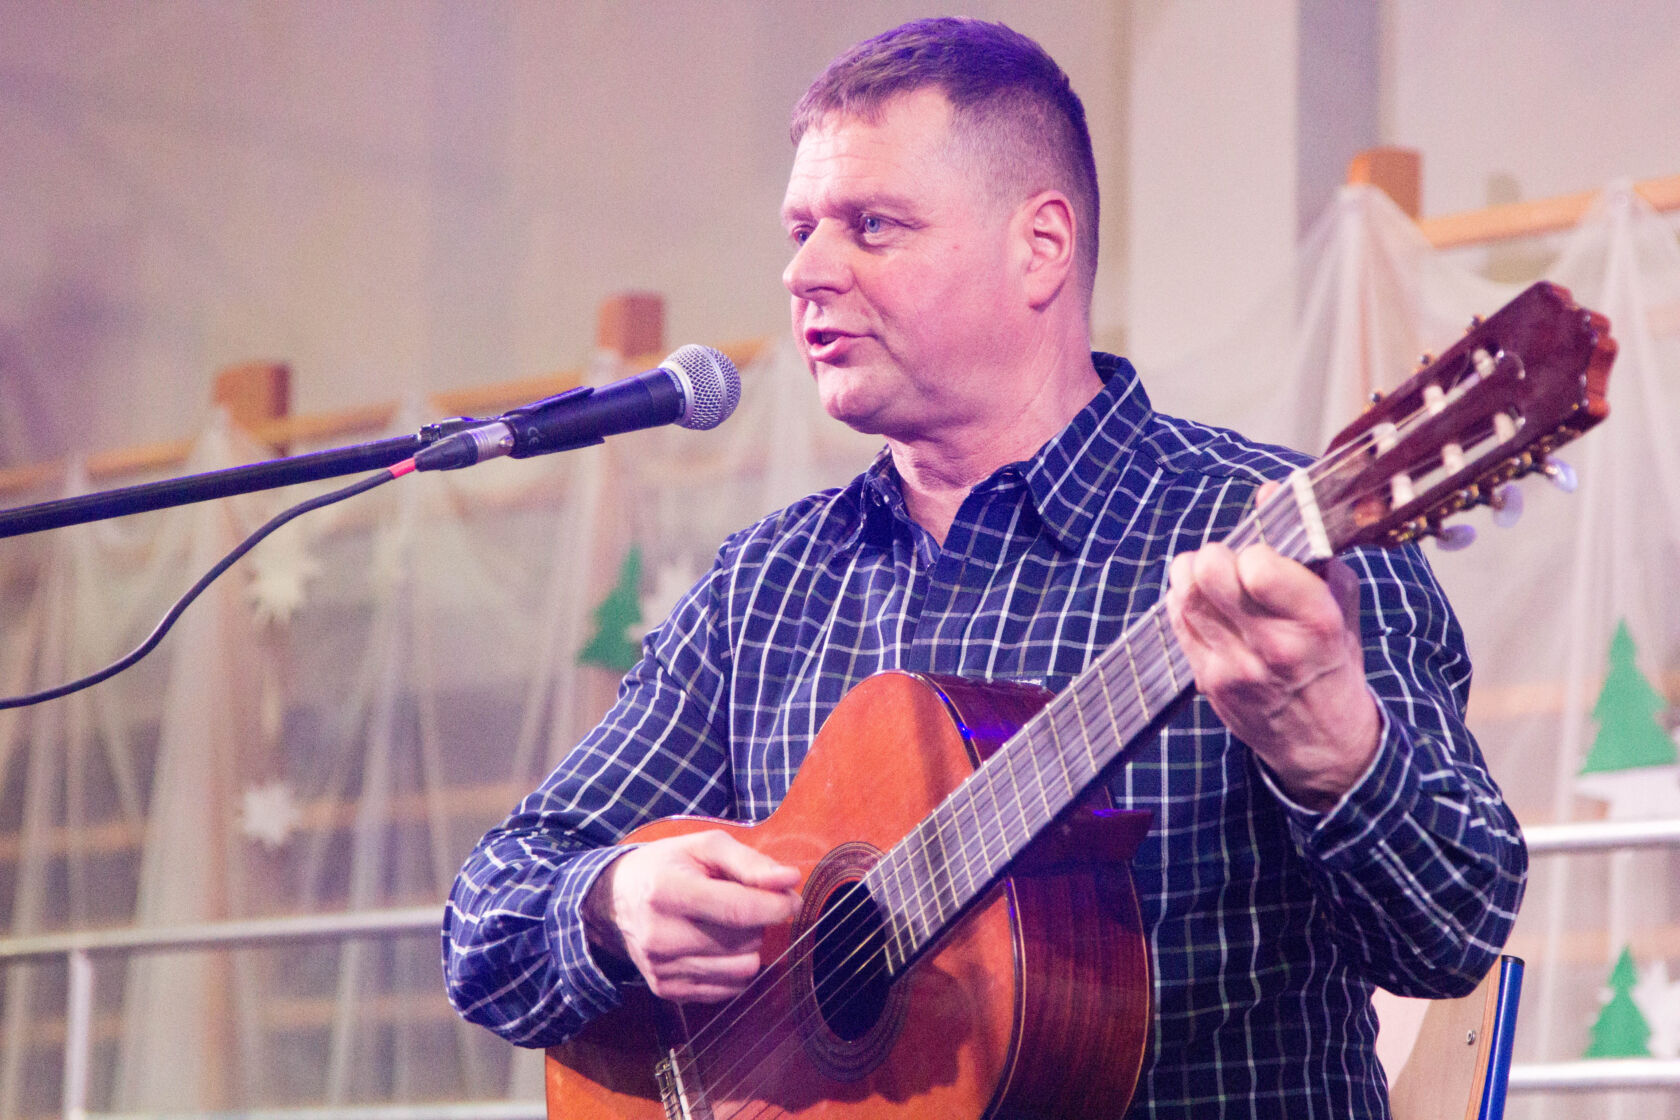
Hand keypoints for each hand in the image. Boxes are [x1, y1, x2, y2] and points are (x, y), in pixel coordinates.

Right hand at [583, 829, 801, 1002]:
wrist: (615, 900)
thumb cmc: (667, 866)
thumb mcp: (705, 846)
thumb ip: (750, 862)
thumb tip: (789, 881)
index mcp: (668, 890)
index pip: (738, 910)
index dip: (776, 906)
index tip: (792, 899)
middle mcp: (660, 934)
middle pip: (744, 941)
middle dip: (757, 922)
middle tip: (741, 903)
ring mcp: (661, 967)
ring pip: (741, 970)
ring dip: (747, 947)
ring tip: (727, 926)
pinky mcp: (666, 990)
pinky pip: (728, 990)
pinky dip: (733, 968)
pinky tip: (716, 946)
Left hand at [1164, 490, 1379, 809]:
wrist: (1322, 742)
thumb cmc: (1333, 664)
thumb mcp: (1340, 604)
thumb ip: (1309, 549)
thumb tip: (1270, 492)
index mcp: (1314, 624)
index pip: (1258, 565)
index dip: (1254, 550)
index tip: (1263, 556)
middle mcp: (1271, 647)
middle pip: (1210, 574)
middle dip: (1216, 554)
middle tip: (1229, 559)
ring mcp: (1232, 667)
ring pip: (1184, 595)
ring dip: (1192, 573)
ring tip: (1212, 574)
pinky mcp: (1205, 680)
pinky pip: (1176, 622)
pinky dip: (1183, 600)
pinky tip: (1203, 600)